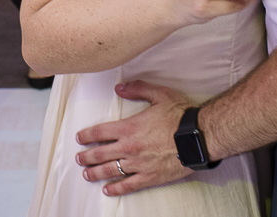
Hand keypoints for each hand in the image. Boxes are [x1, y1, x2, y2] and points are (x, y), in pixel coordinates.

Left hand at [75, 80, 193, 195]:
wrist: (197, 137)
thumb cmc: (180, 116)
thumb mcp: (159, 94)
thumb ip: (137, 89)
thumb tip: (119, 88)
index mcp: (129, 127)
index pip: (100, 132)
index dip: (87, 135)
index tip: (79, 138)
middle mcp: (129, 147)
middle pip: (101, 154)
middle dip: (86, 157)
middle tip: (78, 158)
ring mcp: (138, 164)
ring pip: (110, 170)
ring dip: (95, 173)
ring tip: (86, 174)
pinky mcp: (149, 177)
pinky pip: (128, 185)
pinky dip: (116, 188)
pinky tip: (107, 190)